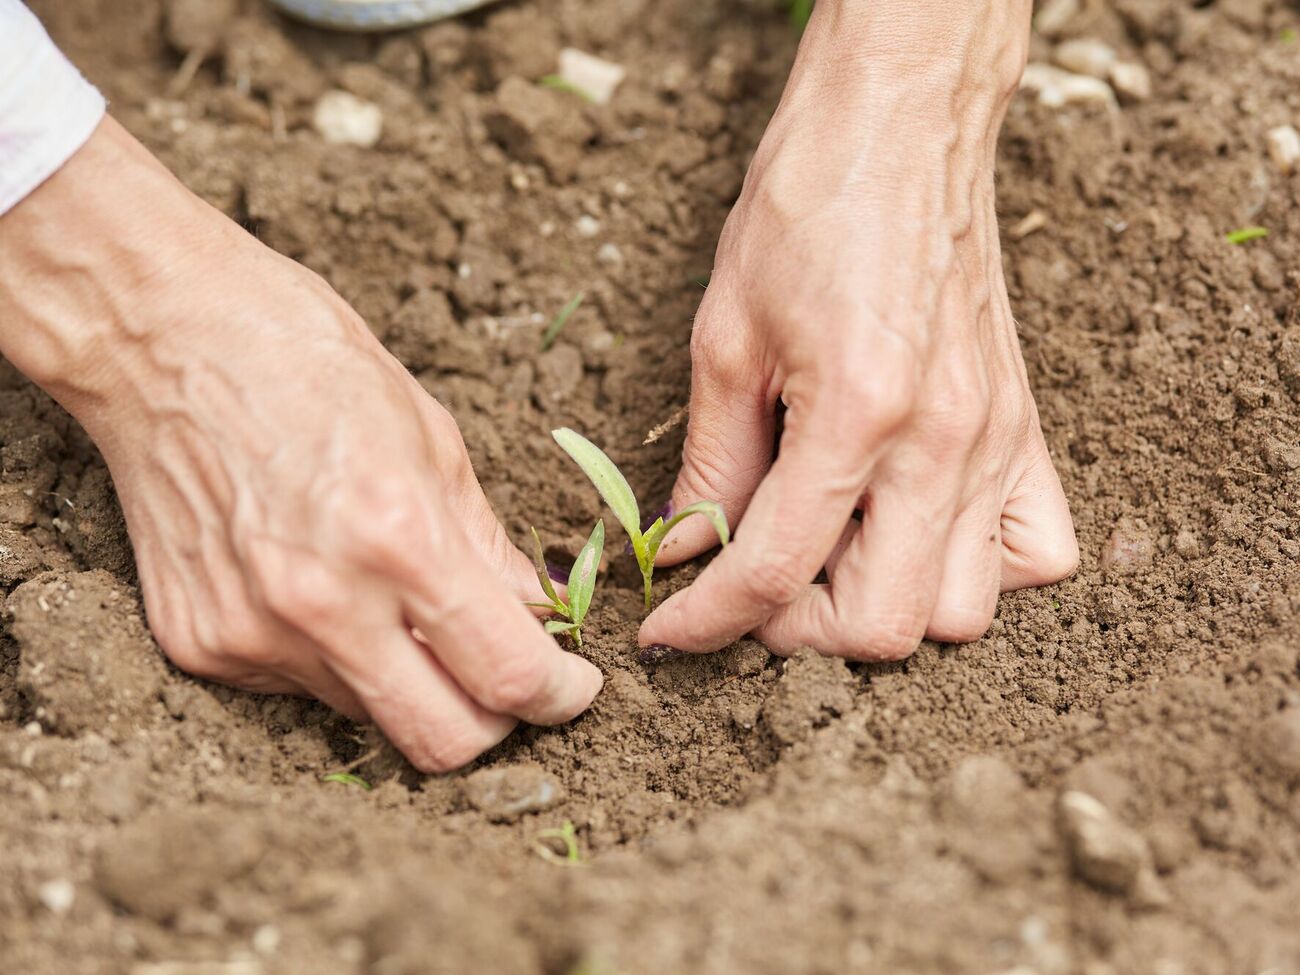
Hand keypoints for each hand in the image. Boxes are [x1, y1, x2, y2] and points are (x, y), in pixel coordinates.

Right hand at [0, 119, 601, 770]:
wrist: (163, 337)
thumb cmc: (310, 364)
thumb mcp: (432, 439)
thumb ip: (487, 547)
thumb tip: (540, 617)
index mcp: (397, 537)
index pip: (506, 674)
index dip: (558, 695)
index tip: (571, 687)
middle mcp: (321, 604)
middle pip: (442, 742)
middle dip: (497, 723)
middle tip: (510, 679)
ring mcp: (251, 634)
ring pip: (371, 716)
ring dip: (410, 682)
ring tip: (396, 603)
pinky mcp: (199, 646)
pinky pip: (299, 686)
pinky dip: (334, 658)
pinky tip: (320, 587)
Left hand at [641, 0, 1077, 657]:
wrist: (899, 130)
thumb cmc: (805, 211)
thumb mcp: (725, 340)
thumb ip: (709, 465)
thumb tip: (686, 553)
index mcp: (857, 412)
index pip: (773, 573)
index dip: (706, 622)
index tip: (668, 630)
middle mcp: (945, 442)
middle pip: (881, 625)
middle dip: (795, 631)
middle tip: (750, 585)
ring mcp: (998, 441)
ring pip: (963, 612)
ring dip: (881, 608)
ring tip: (827, 556)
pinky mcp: (1026, 429)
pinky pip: (1035, 553)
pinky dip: (972, 571)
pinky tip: (913, 530)